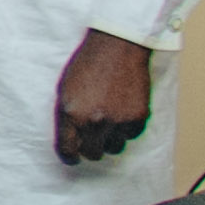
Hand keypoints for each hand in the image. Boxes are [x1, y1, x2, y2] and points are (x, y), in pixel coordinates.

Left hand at [56, 29, 154, 164]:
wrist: (116, 48)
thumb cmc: (86, 65)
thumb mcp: (65, 91)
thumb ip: (67, 118)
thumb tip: (71, 140)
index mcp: (72, 114)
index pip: (68, 150)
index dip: (68, 156)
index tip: (71, 156)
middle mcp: (95, 122)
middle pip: (93, 154)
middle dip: (89, 148)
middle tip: (90, 138)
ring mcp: (119, 121)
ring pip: (114, 148)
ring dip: (109, 140)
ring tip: (107, 121)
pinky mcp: (139, 118)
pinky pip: (131, 136)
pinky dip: (126, 129)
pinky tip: (121, 111)